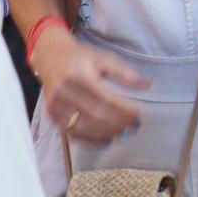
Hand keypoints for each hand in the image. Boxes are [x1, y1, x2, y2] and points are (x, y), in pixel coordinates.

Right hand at [32, 27, 148, 141]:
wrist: (51, 57)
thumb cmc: (80, 57)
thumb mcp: (104, 58)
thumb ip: (124, 72)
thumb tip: (146, 85)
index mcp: (78, 77)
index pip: (104, 99)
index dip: (123, 109)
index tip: (139, 114)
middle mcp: (63, 93)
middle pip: (94, 115)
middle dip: (118, 123)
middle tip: (135, 126)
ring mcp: (55, 107)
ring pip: (84, 128)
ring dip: (107, 133)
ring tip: (125, 132)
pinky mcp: (52, 116)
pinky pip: (73, 134)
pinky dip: (92, 139)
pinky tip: (107, 139)